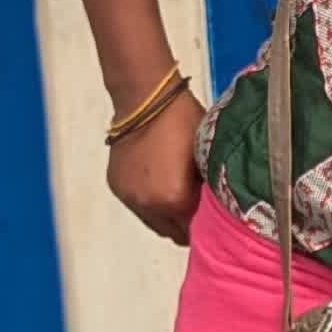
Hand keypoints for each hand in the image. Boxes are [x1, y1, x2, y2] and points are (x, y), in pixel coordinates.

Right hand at [106, 91, 205, 244]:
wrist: (145, 98)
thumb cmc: (184, 121)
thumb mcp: (206, 155)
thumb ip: (209, 187)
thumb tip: (214, 204)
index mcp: (174, 199)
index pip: (195, 230)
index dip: (207, 224)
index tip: (214, 217)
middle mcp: (148, 205)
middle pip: (173, 233)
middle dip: (187, 224)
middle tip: (198, 209)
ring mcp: (130, 198)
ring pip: (154, 223)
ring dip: (167, 216)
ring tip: (178, 198)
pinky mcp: (117, 187)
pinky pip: (138, 207)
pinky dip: (150, 202)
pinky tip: (159, 185)